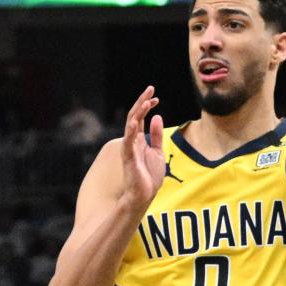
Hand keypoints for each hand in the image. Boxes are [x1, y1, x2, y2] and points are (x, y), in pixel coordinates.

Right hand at [119, 86, 165, 212]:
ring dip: (138, 113)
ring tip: (147, 101)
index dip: (147, 105)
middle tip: (150, 89)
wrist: (144, 195)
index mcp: (138, 139)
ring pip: (131, 125)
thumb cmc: (149, 177)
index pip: (140, 117)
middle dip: (142, 102)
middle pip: (134, 116)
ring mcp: (129, 148)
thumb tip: (157, 117)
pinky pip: (128, 142)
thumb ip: (156, 135)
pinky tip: (135, 122)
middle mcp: (132, 140)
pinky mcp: (128, 158)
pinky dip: (131, 131)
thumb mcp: (157, 152)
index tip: (156, 98)